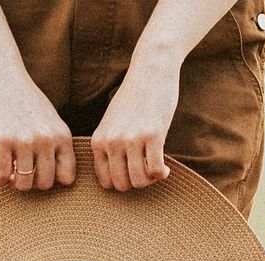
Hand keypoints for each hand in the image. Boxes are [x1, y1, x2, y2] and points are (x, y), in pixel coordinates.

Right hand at [0, 66, 75, 191]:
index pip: (67, 177)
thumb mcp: (50, 120)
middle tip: (23, 174)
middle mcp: (46, 140)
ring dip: (15, 183)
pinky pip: (3, 175)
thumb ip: (56, 145)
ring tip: (10, 174)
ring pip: (24, 184)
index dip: (54, 179)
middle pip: (45, 184)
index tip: (41, 172)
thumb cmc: (25, 99)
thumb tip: (57, 179)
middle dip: (33, 183)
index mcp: (62, 135)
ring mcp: (24, 141)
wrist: (1, 74)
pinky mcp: (2, 140)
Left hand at [91, 62, 179, 190]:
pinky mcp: (153, 135)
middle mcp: (112, 142)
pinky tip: (166, 169)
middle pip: (121, 185)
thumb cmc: (133, 99)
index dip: (121, 182)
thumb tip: (117, 181)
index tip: (132, 174)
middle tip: (146, 173)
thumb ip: (109, 148)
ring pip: (138, 181)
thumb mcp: (110, 124)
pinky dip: (162, 174)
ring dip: (150, 181)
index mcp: (98, 141)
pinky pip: (156, 170)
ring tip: (155, 169)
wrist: (150, 71)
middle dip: (136, 183)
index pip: (106, 182)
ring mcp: (132, 139)